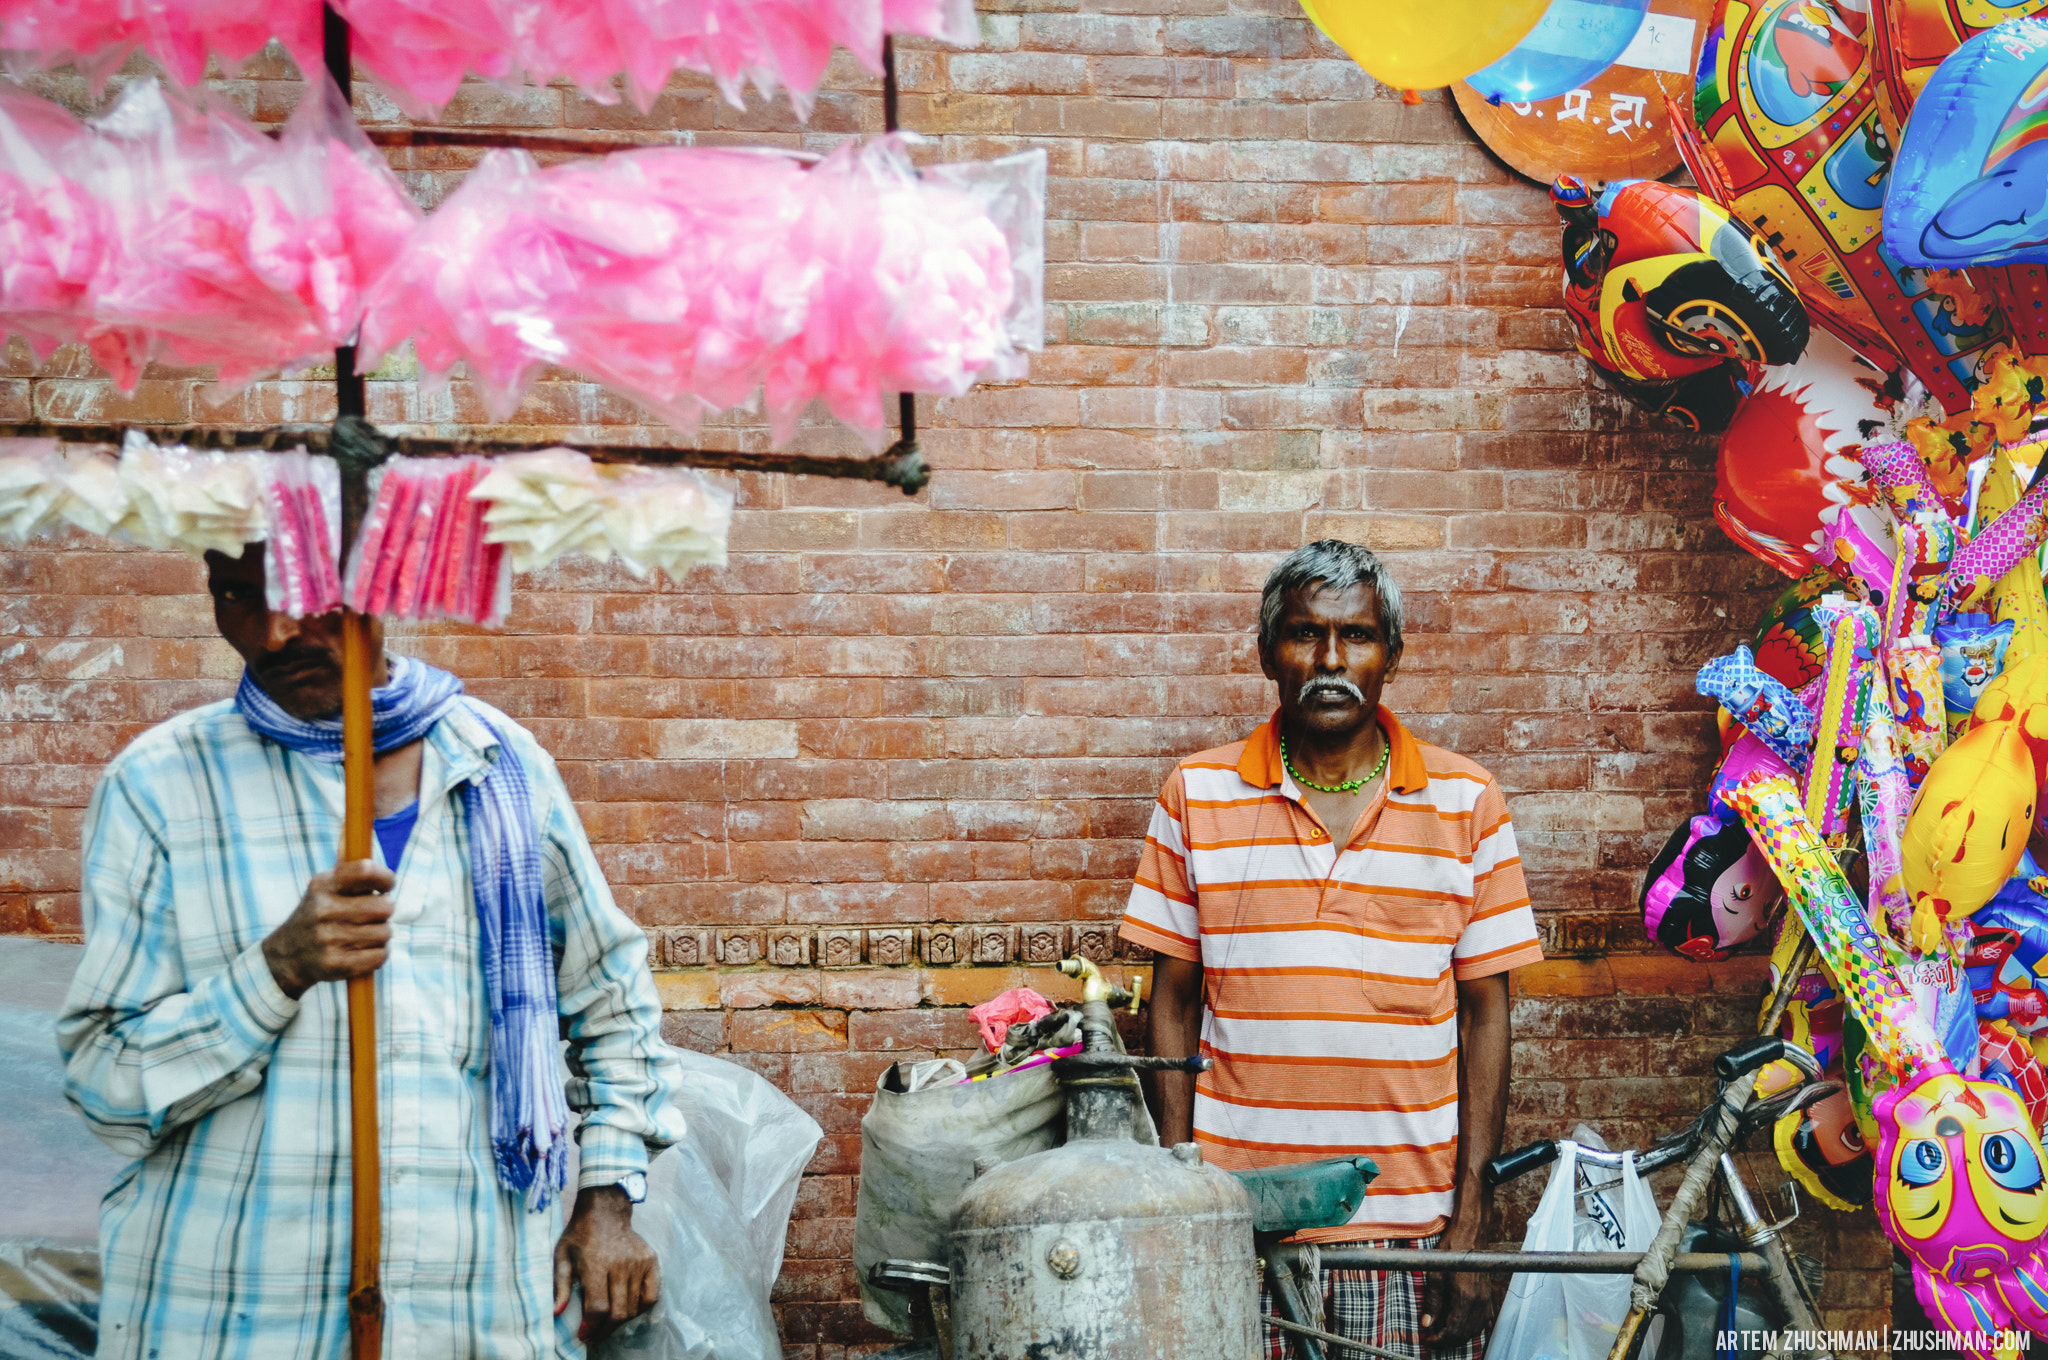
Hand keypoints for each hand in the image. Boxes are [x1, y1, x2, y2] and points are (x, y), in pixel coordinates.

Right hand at [261, 860, 395, 998]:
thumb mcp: (325, 886)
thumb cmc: (319, 914)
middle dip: (384, 911)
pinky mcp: (335, 964)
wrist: (287, 956)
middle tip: (372, 915)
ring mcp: (328, 939)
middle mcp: (323, 910)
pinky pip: (380, 956)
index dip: (385, 878)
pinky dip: (378, 954)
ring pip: (385, 933)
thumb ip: (347, 865)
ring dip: (381, 935)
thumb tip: (353, 830)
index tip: (387, 885)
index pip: (365, 870)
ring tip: (364, 934)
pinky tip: (363, 950)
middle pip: (385, 907)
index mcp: (323, 885)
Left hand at [555, 1186, 659, 1344]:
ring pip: (634, 1307)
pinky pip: (651, 1295)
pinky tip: (629, 1309)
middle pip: (618, 1312)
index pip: (598, 1307)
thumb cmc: (580, 1235)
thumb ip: (560, 1285)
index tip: (583, 1334)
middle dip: (605, 1330)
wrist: (606, 1210)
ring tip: (608, 1322)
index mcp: (596, 1263)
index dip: (591, 1327)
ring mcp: (639, 1262)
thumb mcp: (562, 1256)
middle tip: (594, 1334)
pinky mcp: (651, 1260)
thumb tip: (557, 1312)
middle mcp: (621, 1264)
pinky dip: (641, 1308)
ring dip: (620, 1321)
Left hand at [1422, 1212, 1490, 1345]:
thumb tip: (1427, 1323)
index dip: (1440, 1340)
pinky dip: (1471, 1328)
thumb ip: (1433, 1301)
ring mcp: (1486, 1299)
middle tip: (1433, 1341)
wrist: (1471, 1233)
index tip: (1428, 1341)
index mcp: (1465, 1297)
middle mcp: (1479, 1301)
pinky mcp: (1488, 1296)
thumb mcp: (1435, 1273)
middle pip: (1465, 1334)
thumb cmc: (1452, 1248)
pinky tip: (1460, 1326)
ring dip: (1459, 1337)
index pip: (1454, 1330)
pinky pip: (1482, 1321)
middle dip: (1448, 1341)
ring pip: (1475, 1329)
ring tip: (1443, 1336)